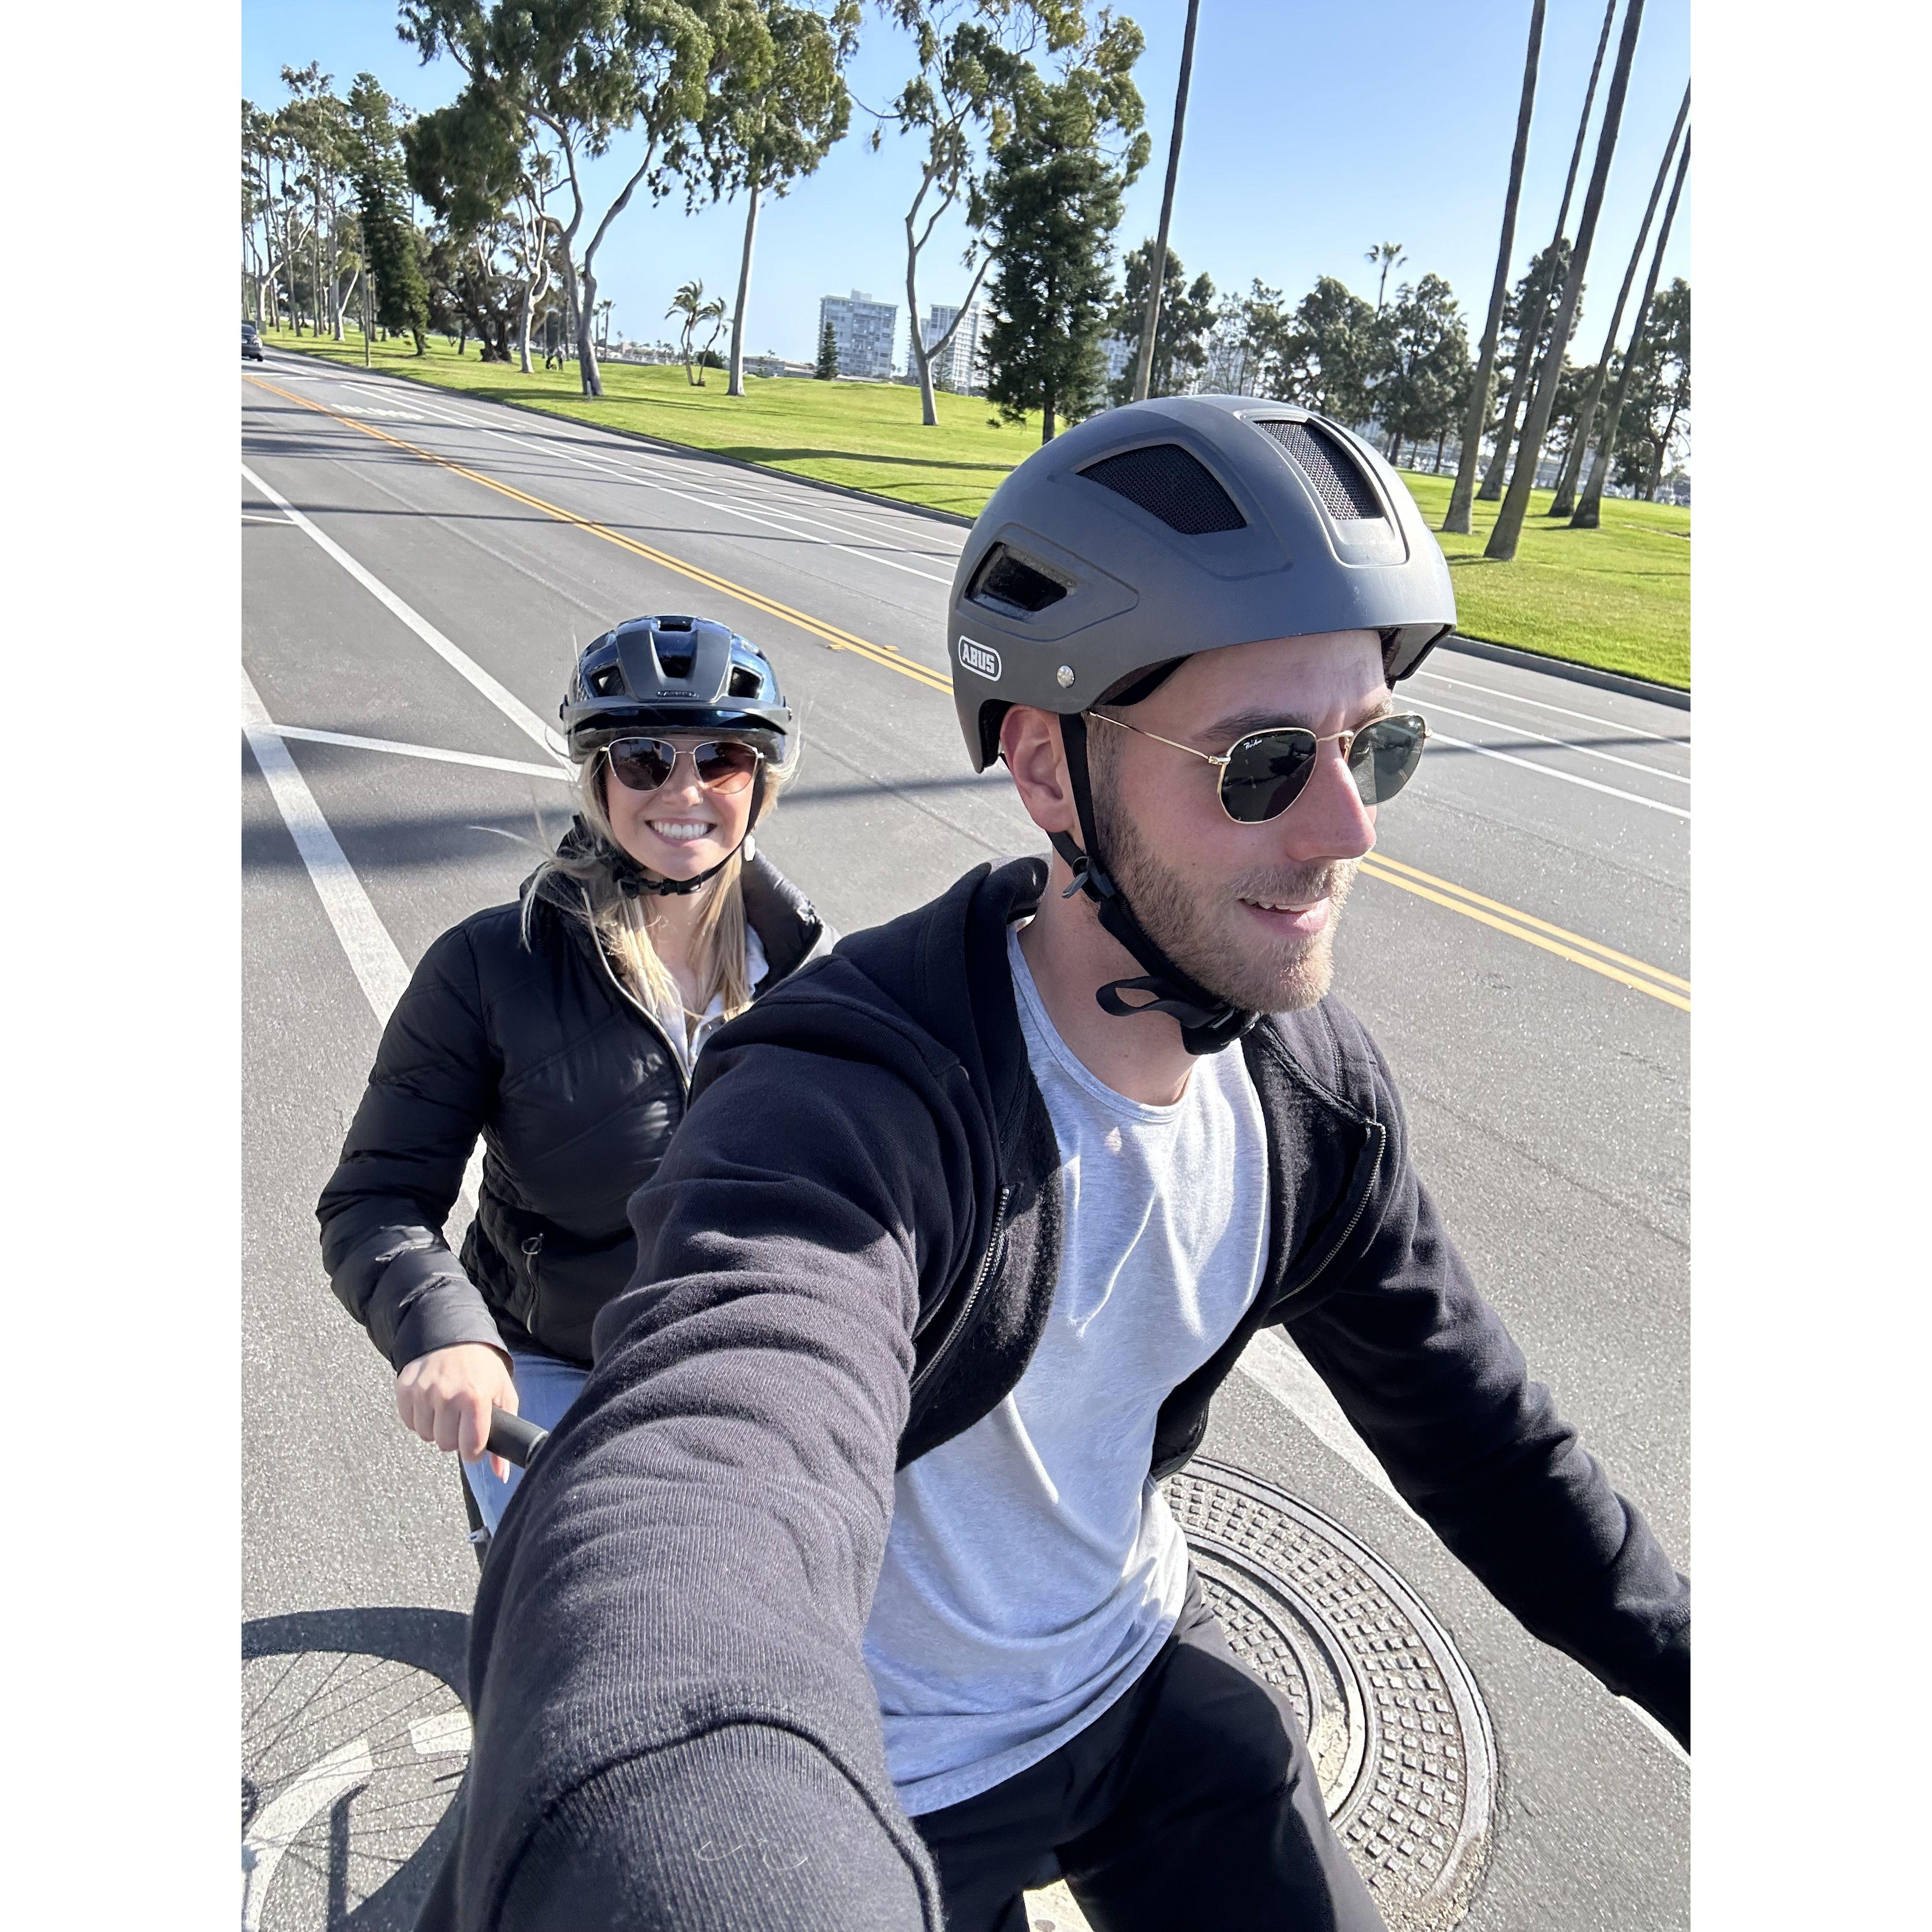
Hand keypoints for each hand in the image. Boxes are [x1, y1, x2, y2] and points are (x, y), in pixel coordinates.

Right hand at [396, 1343, 517, 1481]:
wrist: (455, 1335)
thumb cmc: (483, 1368)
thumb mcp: (504, 1395)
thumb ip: (506, 1434)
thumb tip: (501, 1475)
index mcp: (475, 1398)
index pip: (470, 1448)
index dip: (474, 1449)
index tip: (474, 1441)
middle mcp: (447, 1395)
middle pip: (446, 1445)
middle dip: (455, 1437)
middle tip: (461, 1419)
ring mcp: (423, 1391)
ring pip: (426, 1436)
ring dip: (437, 1427)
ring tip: (447, 1408)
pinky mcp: (405, 1388)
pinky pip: (410, 1422)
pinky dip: (420, 1417)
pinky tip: (431, 1402)